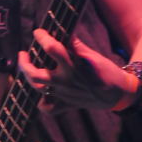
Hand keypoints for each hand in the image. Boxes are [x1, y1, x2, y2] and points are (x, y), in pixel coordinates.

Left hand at [17, 29, 135, 111]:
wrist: (117, 93)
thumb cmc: (105, 70)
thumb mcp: (92, 55)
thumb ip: (75, 45)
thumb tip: (62, 32)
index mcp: (73, 66)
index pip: (52, 48)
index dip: (42, 37)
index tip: (38, 32)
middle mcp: (66, 81)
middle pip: (35, 74)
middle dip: (25, 63)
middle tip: (23, 54)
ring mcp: (65, 95)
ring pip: (38, 89)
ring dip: (29, 78)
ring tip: (28, 69)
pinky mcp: (68, 105)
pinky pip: (49, 109)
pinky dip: (43, 104)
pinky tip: (42, 95)